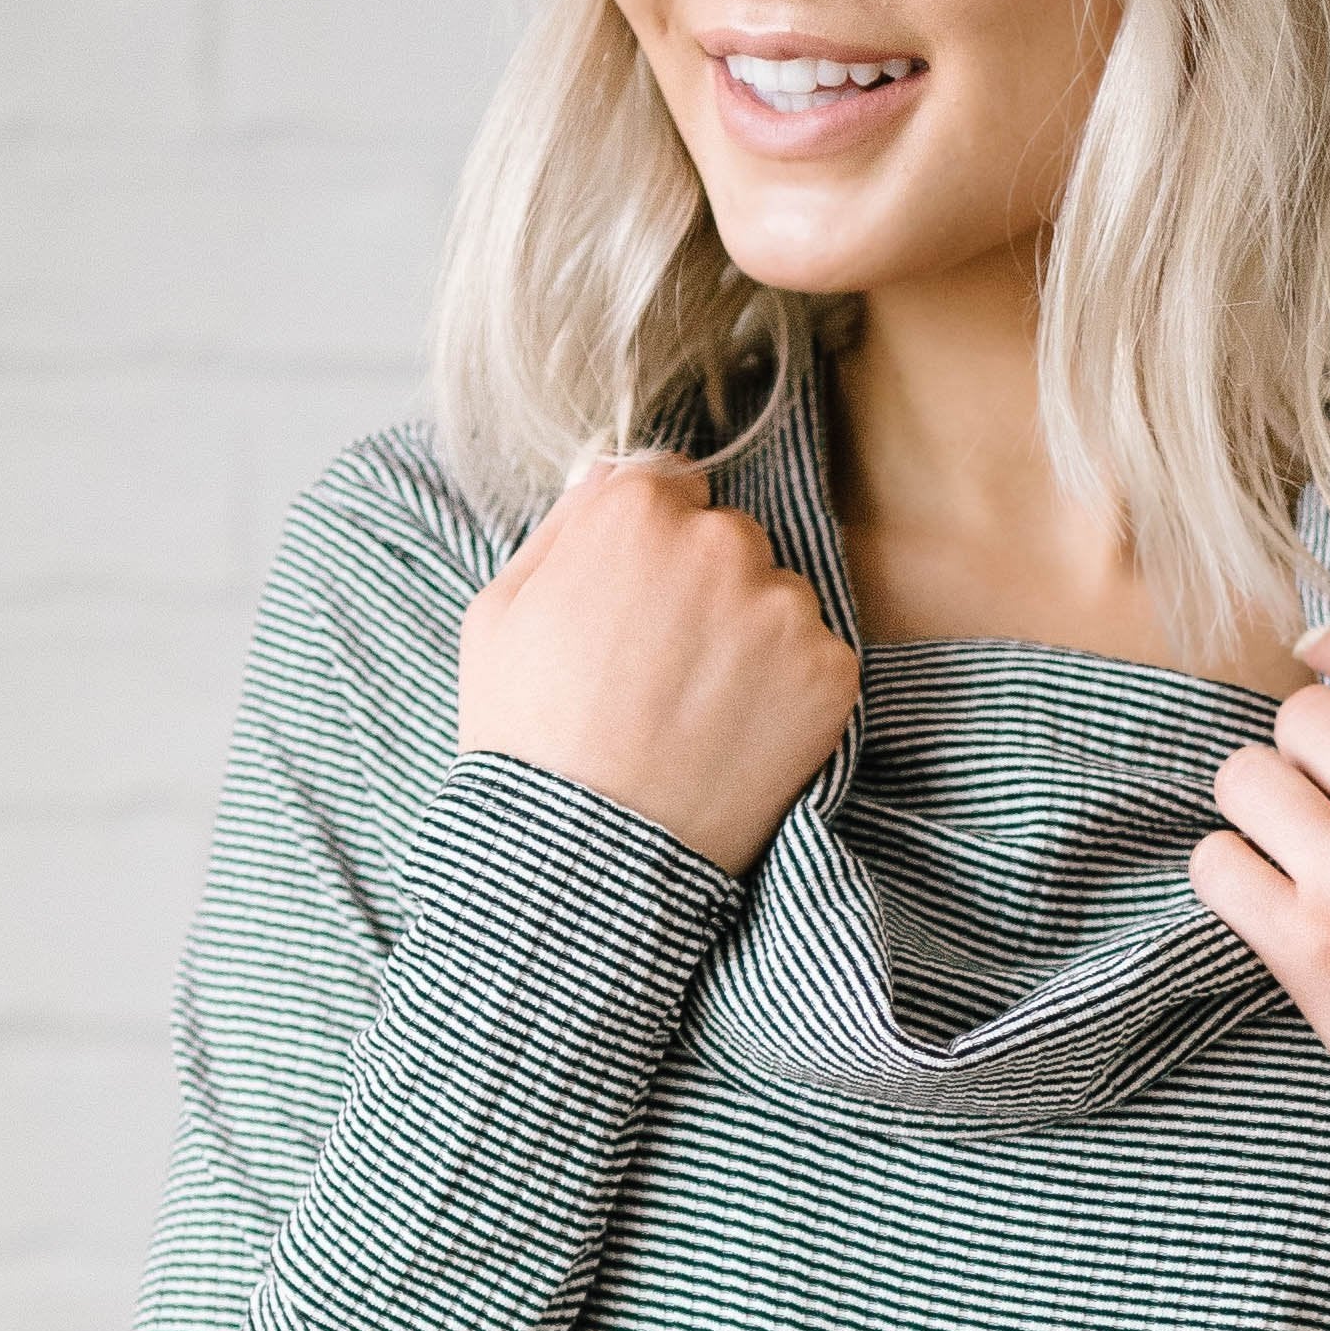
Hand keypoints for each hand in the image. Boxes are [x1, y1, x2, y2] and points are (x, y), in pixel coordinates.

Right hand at [455, 454, 861, 878]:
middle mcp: (720, 542)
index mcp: (636, 510)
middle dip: (707, 590)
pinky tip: (736, 738)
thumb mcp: (500, 613)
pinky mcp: (829, 673)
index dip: (651, 555)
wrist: (585, 855)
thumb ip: (564, 528)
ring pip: (778, 600)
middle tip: (663, 673)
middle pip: (732, 542)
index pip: (672, 492)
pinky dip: (790, 696)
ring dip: (753, 641)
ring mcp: (782, 608)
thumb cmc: (527, 737)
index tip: (637, 611)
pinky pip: (817, 661)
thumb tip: (611, 475)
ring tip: (698, 714)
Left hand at [1188, 623, 1329, 1152]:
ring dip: (1256, 814)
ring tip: (1290, 860)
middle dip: (1298, 755)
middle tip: (1316, 807)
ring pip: (1245, 778)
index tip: (1309, 655)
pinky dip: (1227, 878)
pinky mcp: (1307, 949)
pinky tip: (1263, 905)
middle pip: (1303, 717)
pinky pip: (1216, 864)